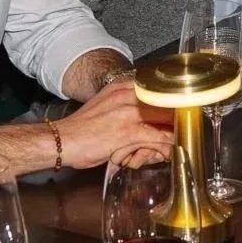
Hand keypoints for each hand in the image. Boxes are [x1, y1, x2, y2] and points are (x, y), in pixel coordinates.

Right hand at [55, 79, 172, 170]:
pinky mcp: (129, 132)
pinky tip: (160, 155)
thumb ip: (128, 105)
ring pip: (166, 124)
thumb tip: (149, 116)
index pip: (161, 90)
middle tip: (175, 137)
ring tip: (164, 150)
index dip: (175, 106)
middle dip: (176, 124)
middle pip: (169, 106)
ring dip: (170, 140)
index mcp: (124, 87)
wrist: (61, 140)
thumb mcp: (107, 105)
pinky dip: (164, 149)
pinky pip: (158, 140)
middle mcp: (129, 95)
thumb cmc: (82, 129)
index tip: (180, 117)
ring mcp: (130, 113)